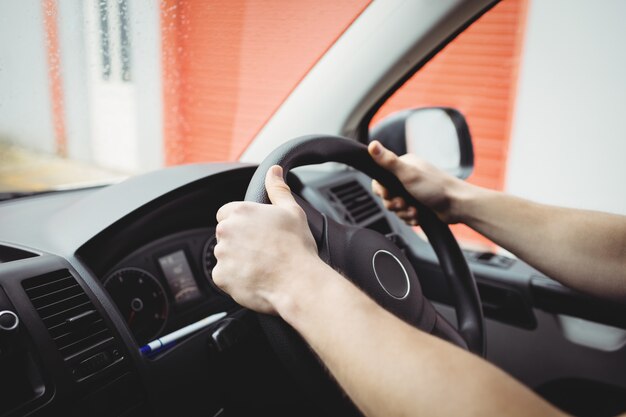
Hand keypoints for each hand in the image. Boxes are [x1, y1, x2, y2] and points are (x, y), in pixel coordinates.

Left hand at [212, 165, 321, 314]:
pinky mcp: (221, 277)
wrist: (298, 282)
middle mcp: (227, 230)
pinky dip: (236, 278)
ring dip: (237, 260)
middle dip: (239, 241)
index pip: (227, 213)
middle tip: (263, 250)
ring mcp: (222, 254)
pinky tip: (255, 277)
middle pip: (226, 234)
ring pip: (225, 255)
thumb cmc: (296, 247)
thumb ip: (277, 189)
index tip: (257, 233)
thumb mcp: (292, 211)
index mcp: (240, 211)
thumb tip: (274, 171)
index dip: (243, 223)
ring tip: (262, 265)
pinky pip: (224, 276)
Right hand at [368, 140, 468, 223]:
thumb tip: (372, 145)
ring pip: (396, 207)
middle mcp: (408, 177)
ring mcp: (414, 192)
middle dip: (394, 204)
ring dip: (403, 212)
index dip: (381, 190)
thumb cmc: (436, 187)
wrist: (458, 205)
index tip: (388, 194)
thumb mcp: (408, 174)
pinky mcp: (419, 204)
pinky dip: (410, 217)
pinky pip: (406, 214)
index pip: (380, 178)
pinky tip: (418, 216)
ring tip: (414, 211)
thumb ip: (388, 161)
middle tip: (403, 204)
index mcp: (404, 166)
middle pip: (387, 195)